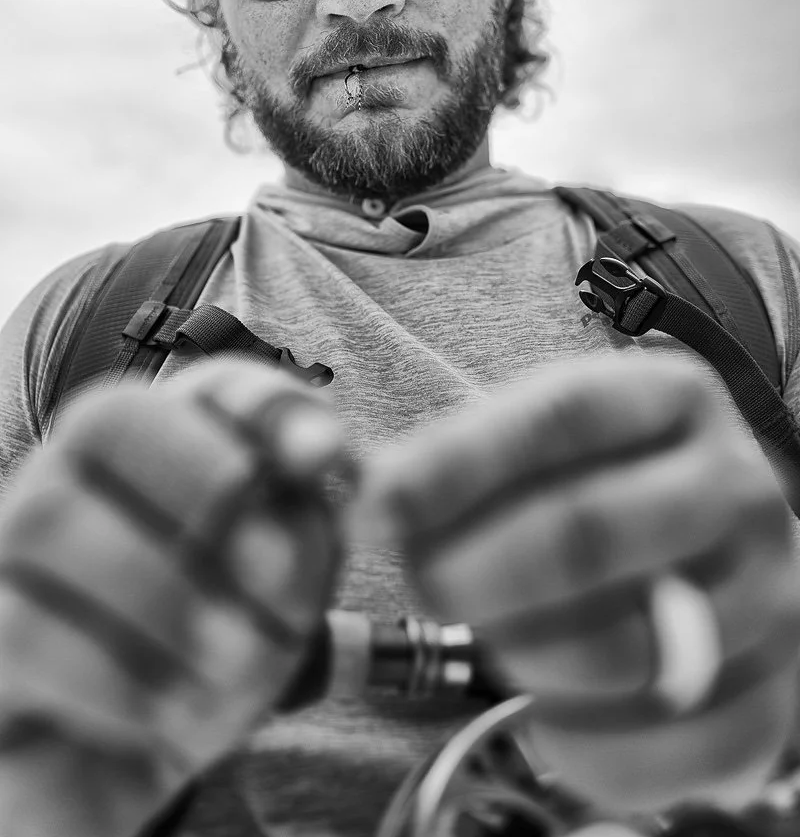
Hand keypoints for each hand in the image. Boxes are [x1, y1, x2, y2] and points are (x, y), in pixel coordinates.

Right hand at [0, 356, 345, 836]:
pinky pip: (22, 629)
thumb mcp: (280, 600)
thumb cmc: (208, 665)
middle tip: (271, 568)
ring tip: (231, 659)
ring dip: (165, 592)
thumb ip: (306, 523)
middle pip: (105, 417)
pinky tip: (170, 711)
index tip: (325, 460)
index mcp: (159, 463)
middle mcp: (68, 487)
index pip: (204, 384)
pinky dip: (118, 674)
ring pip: (47, 517)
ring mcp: (8, 563)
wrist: (125, 779)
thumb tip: (322, 457)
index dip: (267, 404)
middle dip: (200, 479)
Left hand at [354, 351, 799, 814]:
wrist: (713, 563)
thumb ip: (465, 460)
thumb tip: (375, 500)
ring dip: (522, 654)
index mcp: (672, 398)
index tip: (375, 506)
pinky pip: (669, 745)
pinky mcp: (776, 695)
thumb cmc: (606, 489)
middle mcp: (735, 486)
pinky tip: (547, 712)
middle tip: (421, 586)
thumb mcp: (545, 445)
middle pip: (587, 530)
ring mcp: (768, 593)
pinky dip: (583, 741)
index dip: (457, 462)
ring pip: (622, 647)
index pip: (560, 415)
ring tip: (491, 636)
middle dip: (475, 571)